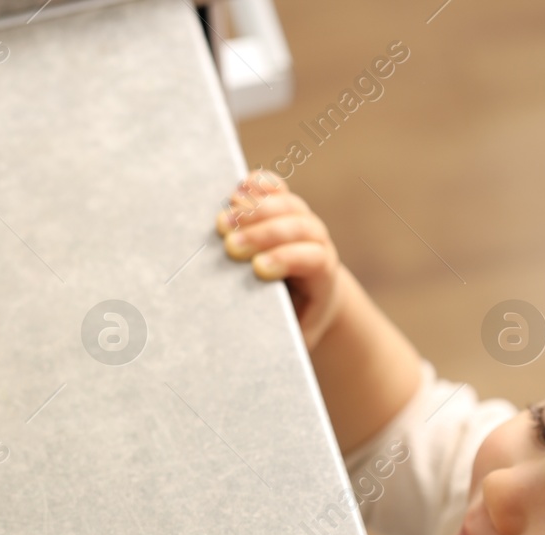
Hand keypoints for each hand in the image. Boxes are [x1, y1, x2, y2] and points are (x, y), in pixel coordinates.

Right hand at [216, 169, 344, 349]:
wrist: (311, 300)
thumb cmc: (294, 324)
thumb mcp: (294, 337)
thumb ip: (282, 333)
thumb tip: (250, 339)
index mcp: (324, 274)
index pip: (312, 258)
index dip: (286, 259)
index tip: (259, 269)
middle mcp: (317, 241)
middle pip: (298, 226)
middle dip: (263, 234)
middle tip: (229, 246)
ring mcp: (302, 219)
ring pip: (286, 204)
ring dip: (254, 210)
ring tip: (221, 223)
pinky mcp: (285, 206)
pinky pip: (274, 188)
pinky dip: (256, 186)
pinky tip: (235, 193)